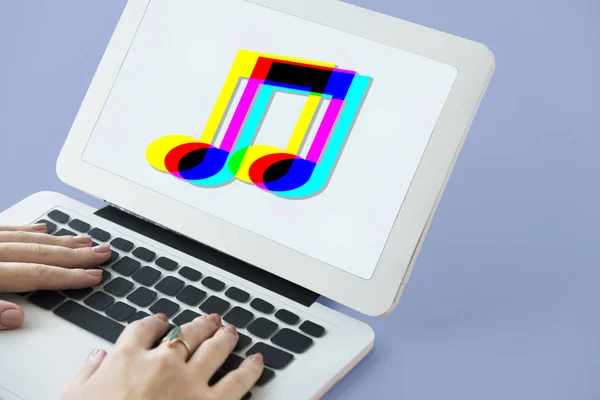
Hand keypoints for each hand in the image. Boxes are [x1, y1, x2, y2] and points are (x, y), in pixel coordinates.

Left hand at [0, 224, 110, 329]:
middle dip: (76, 255)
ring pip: (28, 238)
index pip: (37, 275)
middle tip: (101, 253)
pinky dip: (28, 230)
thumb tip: (16, 316)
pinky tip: (43, 229)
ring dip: (59, 241)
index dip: (68, 276)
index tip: (93, 276)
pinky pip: (7, 228)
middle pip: (40, 253)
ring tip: (84, 241)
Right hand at [63, 313, 263, 399]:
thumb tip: (97, 357)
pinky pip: (237, 382)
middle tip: (210, 320)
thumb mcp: (74, 397)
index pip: (145, 328)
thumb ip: (87, 373)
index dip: (156, 322)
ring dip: (225, 336)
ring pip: (215, 348)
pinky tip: (257, 362)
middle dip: (201, 324)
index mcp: (127, 358)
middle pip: (187, 332)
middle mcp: (162, 363)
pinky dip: (250, 370)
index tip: (162, 321)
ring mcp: (189, 383)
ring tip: (231, 330)